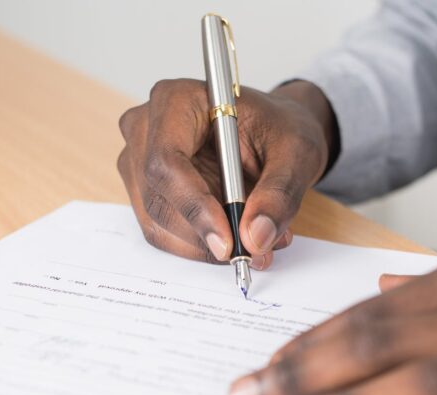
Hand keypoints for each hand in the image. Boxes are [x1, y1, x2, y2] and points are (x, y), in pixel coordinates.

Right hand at [117, 79, 335, 268]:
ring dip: (206, 246)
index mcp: (176, 101)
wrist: (272, 134)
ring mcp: (140, 164)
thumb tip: (255, 237)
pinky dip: (201, 246)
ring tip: (256, 242)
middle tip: (254, 251)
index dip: (194, 207)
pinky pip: (165, 234)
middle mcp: (146, 130)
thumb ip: (279, 194)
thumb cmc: (279, 130)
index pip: (167, 162)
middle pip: (158, 200)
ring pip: (159, 224)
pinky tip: (236, 237)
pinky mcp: (147, 193)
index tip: (227, 242)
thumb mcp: (296, 154)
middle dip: (205, 236)